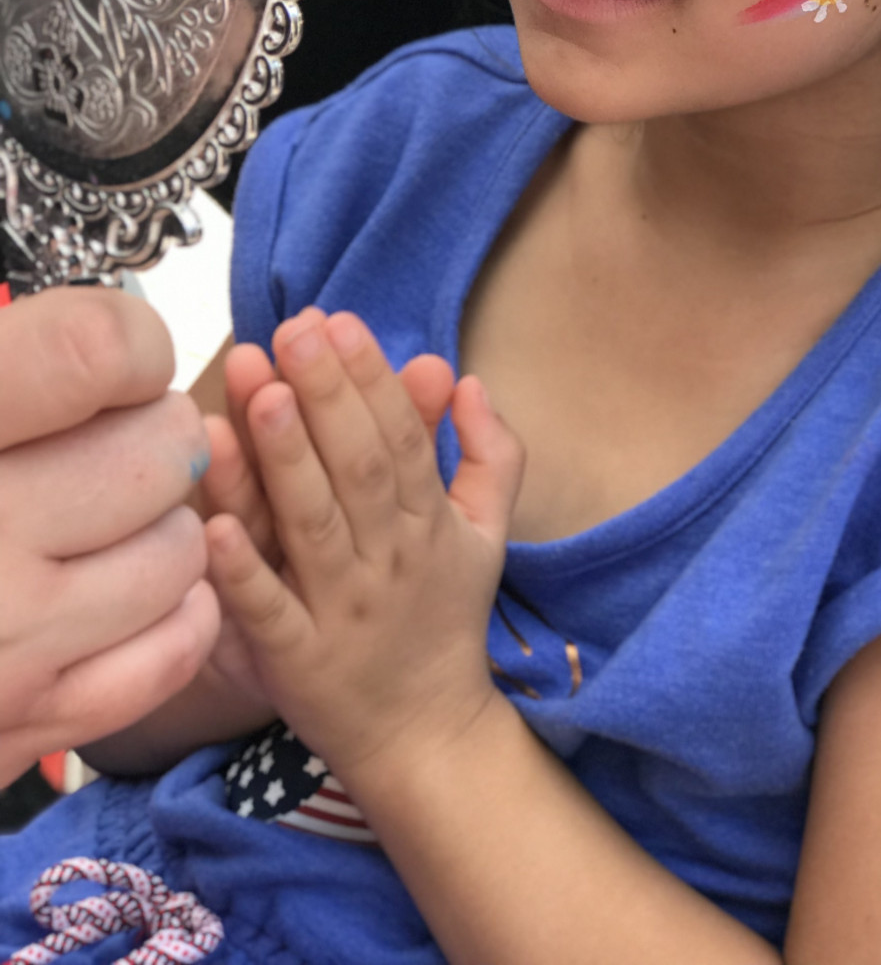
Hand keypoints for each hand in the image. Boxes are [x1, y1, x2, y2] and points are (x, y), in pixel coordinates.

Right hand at [0, 288, 218, 784]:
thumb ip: (11, 366)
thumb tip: (120, 347)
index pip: (94, 351)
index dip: (129, 344)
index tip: (116, 362)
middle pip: (161, 451)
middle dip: (153, 436)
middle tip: (103, 444)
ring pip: (177, 550)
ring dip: (156, 530)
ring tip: (92, 524)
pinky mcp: (19, 724)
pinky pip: (169, 651)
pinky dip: (161, 618)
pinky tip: (106, 596)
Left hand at [205, 310, 520, 785]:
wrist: (428, 738)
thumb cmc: (446, 619)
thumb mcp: (488, 532)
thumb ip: (491, 452)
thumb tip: (465, 376)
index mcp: (429, 525)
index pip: (403, 440)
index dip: (372, 380)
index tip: (338, 323)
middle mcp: (388, 561)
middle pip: (360, 470)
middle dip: (328, 396)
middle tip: (294, 332)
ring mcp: (341, 613)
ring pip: (312, 528)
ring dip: (286, 462)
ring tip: (261, 395)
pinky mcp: (294, 664)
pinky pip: (267, 614)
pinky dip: (241, 574)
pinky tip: (210, 528)